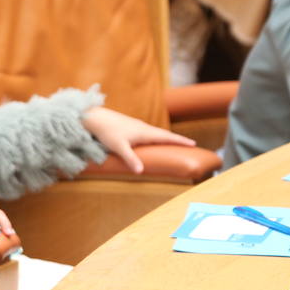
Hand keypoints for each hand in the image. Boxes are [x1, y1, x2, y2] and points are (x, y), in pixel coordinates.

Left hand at [80, 106, 194, 172]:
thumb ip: (131, 159)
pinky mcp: (131, 126)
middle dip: (176, 139)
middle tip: (189, 143)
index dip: (180, 140)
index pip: (167, 137)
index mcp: (145, 132)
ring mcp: (137, 126)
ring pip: (156, 132)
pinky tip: (152, 139)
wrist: (96, 118)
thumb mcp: (119, 148)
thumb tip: (140, 171)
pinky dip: (156, 136)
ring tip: (174, 142)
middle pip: (164, 134)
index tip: (193, 143)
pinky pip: (148, 132)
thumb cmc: (107, 132)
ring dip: (166, 137)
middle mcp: (143, 127)